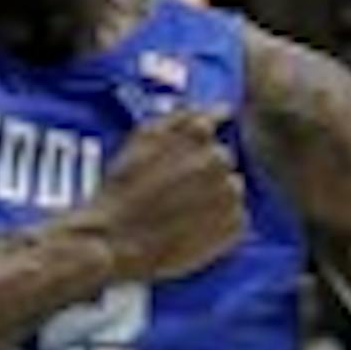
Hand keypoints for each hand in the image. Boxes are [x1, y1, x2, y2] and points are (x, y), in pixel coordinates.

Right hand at [74, 107, 245, 281]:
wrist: (116, 241)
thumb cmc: (123, 189)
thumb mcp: (143, 140)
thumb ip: (182, 118)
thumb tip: (222, 109)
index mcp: (198, 133)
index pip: (210, 126)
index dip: (191, 146)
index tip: (178, 162)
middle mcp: (219, 159)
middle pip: (221, 160)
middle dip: (202, 173)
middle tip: (173, 193)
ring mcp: (229, 194)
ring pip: (230, 189)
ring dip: (212, 198)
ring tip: (180, 213)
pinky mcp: (234, 226)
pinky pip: (234, 219)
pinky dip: (217, 224)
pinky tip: (190, 229)